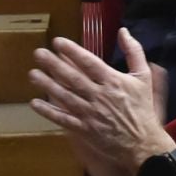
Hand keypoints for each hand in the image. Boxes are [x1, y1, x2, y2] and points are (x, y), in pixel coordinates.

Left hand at [29, 33, 174, 175]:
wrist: (143, 144)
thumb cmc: (143, 109)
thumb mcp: (144, 77)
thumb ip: (134, 52)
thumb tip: (123, 31)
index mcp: (113, 81)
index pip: (88, 62)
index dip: (71, 51)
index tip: (56, 42)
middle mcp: (99, 96)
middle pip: (72, 77)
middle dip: (53, 64)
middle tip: (38, 54)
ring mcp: (90, 114)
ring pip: (64, 96)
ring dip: (47, 85)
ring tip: (32, 74)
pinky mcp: (84, 130)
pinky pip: (63, 119)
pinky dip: (48, 111)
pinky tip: (35, 103)